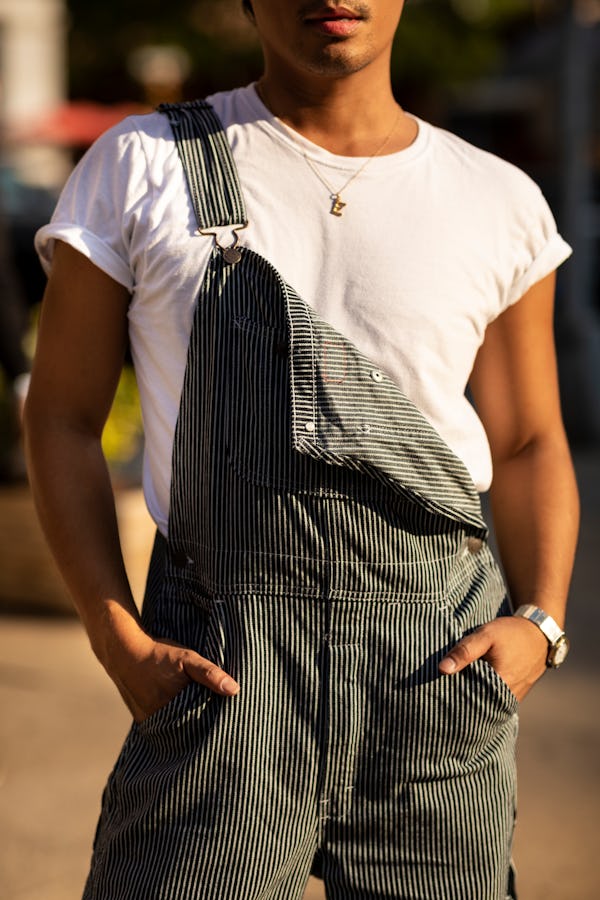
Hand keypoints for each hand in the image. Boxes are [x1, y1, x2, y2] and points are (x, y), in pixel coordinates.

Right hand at [100, 616, 238, 722]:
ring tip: (198, 715)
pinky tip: (180, 712)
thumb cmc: (159, 655)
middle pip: (189, 729)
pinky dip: (172, 721)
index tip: (227, 721)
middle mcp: (161, 720)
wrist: (124, 652)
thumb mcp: (187, 659)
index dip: (214, 722)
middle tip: (214, 718)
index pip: (202, 725)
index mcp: (175, 709)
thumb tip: (234, 690)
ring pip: (176, 728)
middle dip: (201, 725)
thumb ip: (209, 674)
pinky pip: (162, 726)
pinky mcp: (142, 720)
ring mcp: (150, 721)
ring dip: (186, 724)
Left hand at [439, 615, 547, 701]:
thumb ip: (464, 652)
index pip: (468, 699)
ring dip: (473, 697)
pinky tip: (473, 687)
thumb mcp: (485, 636)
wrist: (538, 633)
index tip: (439, 690)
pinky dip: (484, 696)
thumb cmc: (510, 633)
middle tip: (444, 690)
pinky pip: (496, 702)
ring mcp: (513, 699)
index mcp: (500, 684)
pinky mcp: (516, 696)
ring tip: (458, 688)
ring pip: (487, 704)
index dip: (453, 695)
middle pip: (477, 704)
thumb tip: (441, 669)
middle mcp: (508, 697)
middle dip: (461, 699)